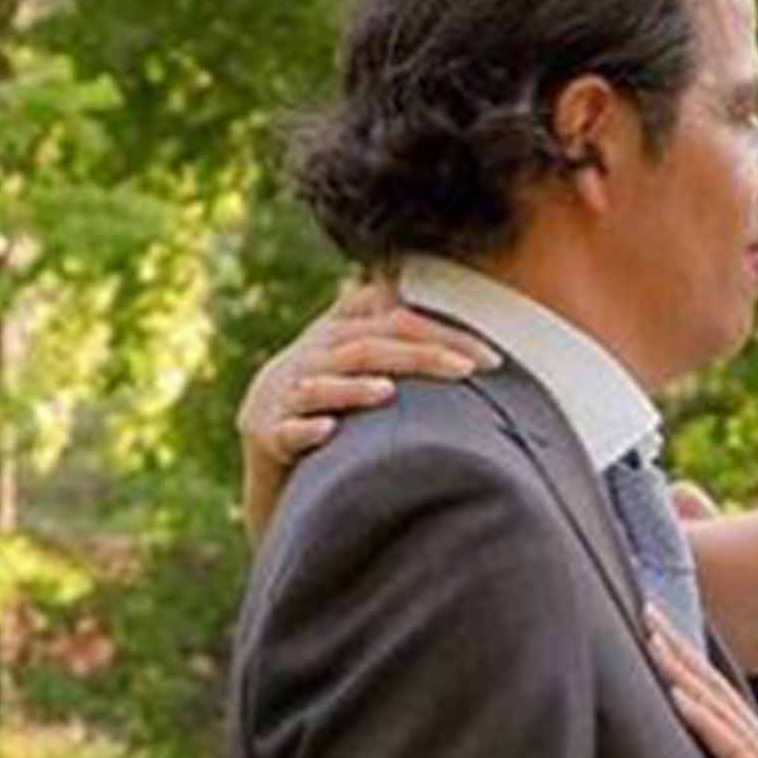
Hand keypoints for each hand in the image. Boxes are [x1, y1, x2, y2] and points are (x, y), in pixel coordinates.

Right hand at [238, 277, 501, 535]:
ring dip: (354, 389)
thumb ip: (397, 331)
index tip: (492, 357)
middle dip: (418, 356)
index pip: (395, 321)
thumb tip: (455, 308)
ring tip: (388, 392)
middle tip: (467, 369)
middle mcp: (309, 357)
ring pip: (320, 385)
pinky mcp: (266, 433)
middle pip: (366, 347)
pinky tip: (330, 430)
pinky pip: (286, 431)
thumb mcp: (358, 360)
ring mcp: (283, 395)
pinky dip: (307, 430)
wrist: (269, 450)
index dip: (441, 332)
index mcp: (336, 334)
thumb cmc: (331, 403)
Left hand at [646, 604, 757, 757]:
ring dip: (684, 671)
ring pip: (719, 707)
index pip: (718, 696)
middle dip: (678, 646)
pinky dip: (702, 719)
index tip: (657, 627)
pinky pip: (729, 748)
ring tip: (653, 638)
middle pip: (714, 687)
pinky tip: (677, 696)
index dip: (687, 659)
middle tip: (644, 605)